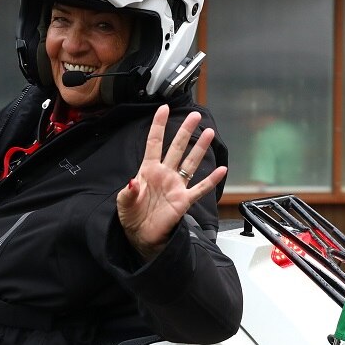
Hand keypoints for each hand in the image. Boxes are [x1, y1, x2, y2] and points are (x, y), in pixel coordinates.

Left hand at [116, 106, 226, 261]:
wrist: (140, 236)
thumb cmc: (131, 216)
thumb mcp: (123, 203)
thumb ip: (128, 192)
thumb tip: (133, 182)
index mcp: (148, 170)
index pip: (154, 143)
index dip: (158, 126)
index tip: (163, 109)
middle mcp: (164, 174)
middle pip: (177, 148)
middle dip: (185, 131)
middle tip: (194, 116)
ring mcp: (176, 186)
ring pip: (190, 163)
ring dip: (200, 148)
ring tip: (209, 132)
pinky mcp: (183, 201)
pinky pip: (200, 189)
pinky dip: (211, 180)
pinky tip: (221, 170)